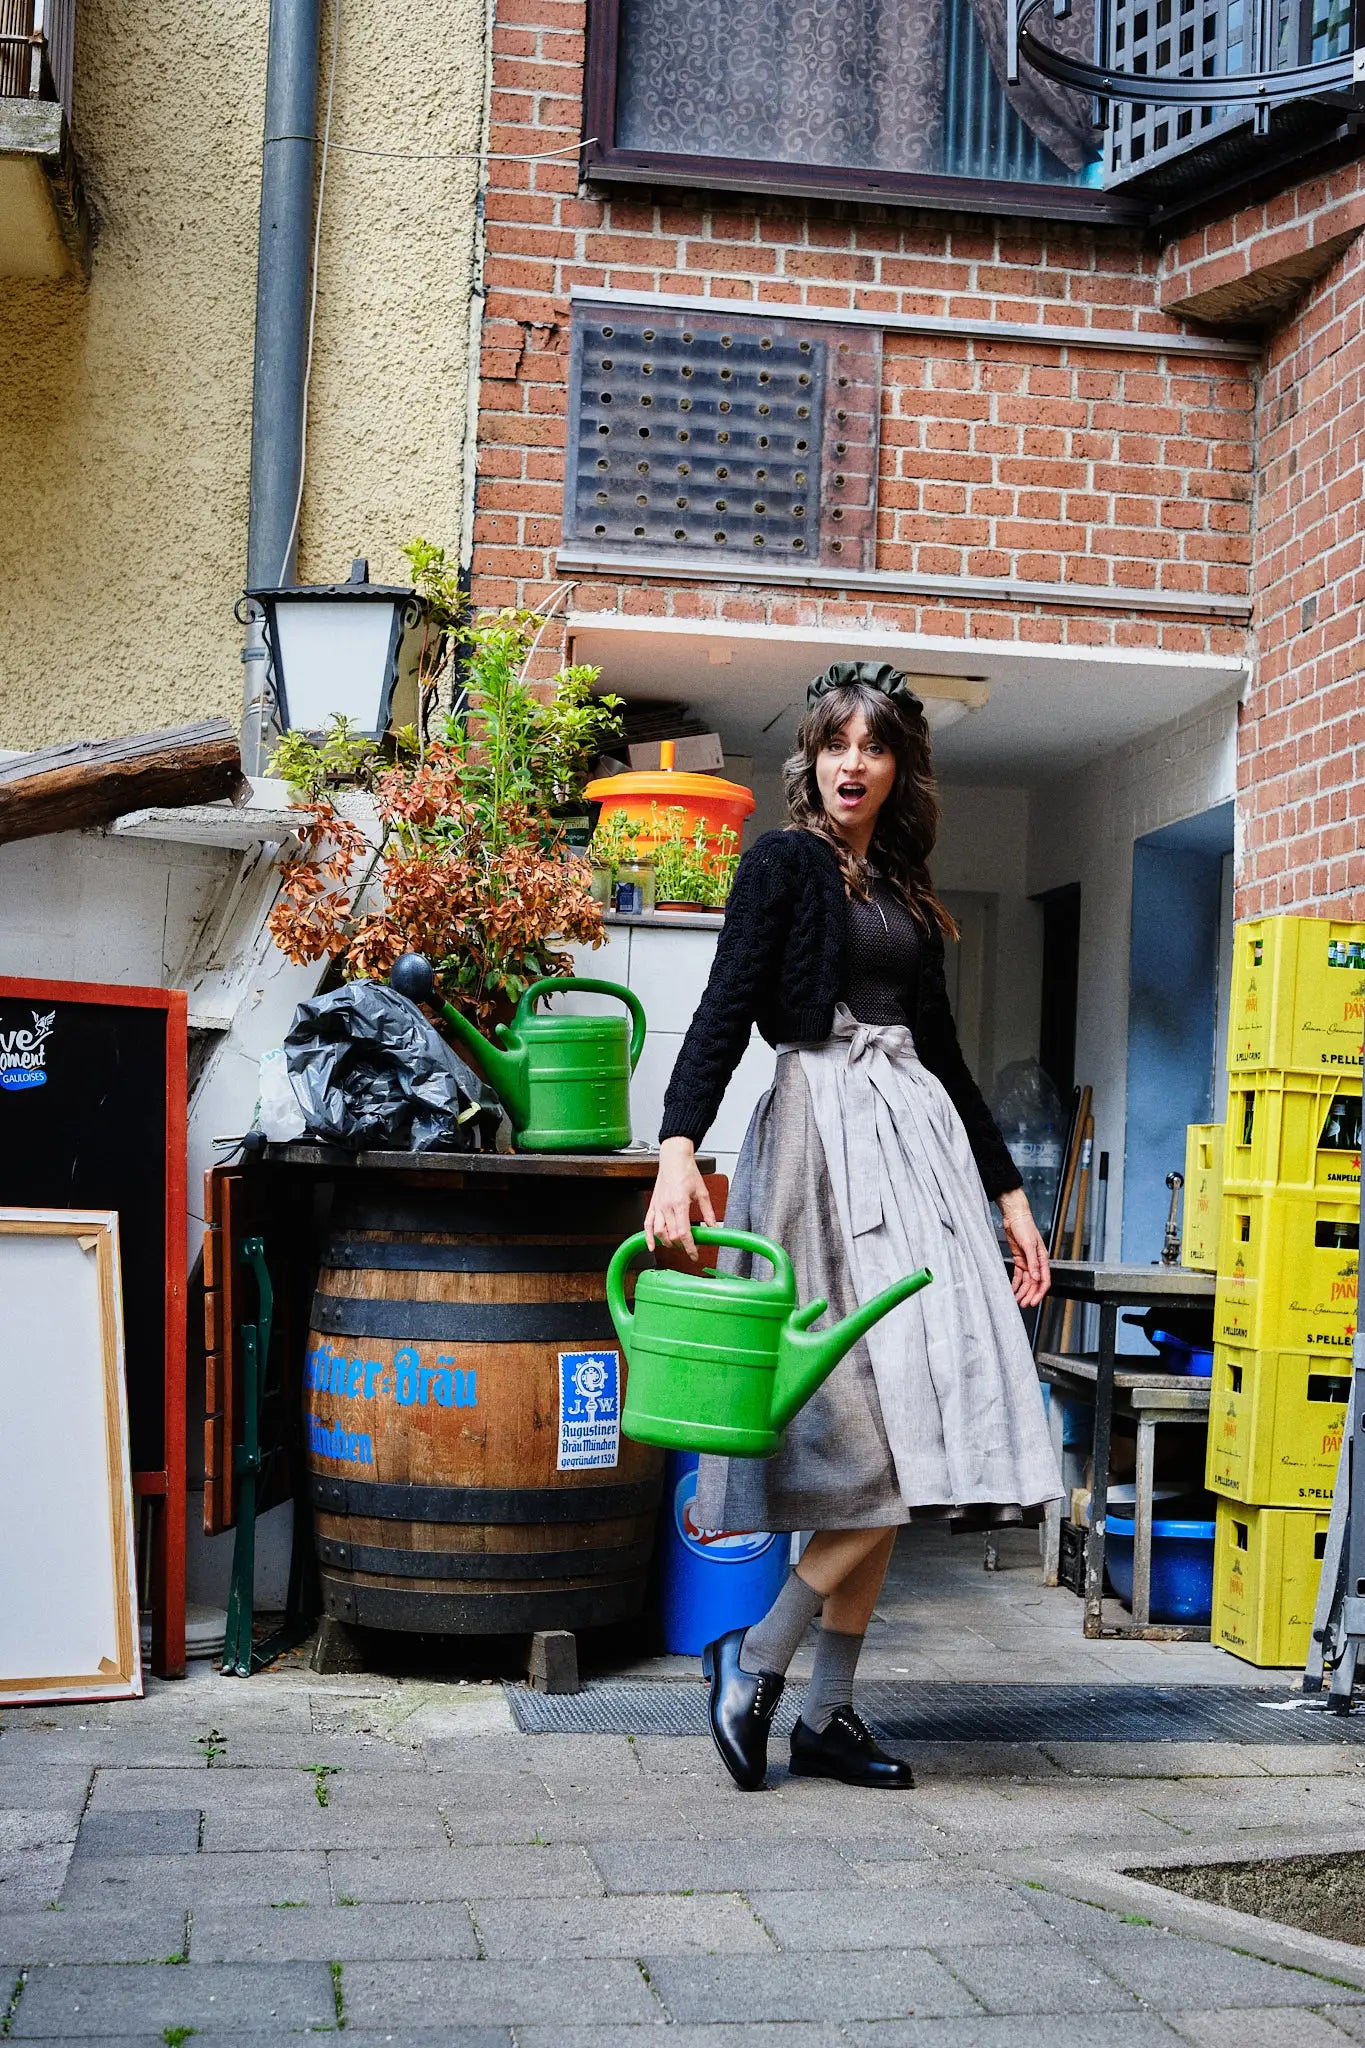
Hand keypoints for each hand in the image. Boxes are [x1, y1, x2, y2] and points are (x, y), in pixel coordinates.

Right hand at [645, 1137, 716, 1258]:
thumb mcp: (702, 1192)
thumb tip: (713, 1227)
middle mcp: (667, 1206)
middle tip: (690, 1247)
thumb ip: (708, 1212)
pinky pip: (647, 1224)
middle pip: (672, 1235)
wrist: (674, 1158)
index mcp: (680, 1203)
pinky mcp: (653, 1204)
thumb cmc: (687, 1171)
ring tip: (676, 1245)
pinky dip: (647, 1236)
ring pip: (659, 1232)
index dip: (689, 1247)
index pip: (684, 1233)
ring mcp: (658, 1206)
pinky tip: (651, 1246)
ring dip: (667, 1242)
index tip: (694, 1255)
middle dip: (681, 1246)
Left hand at [998, 1189, 1050, 1308]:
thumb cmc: (1025, 1226)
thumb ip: (1033, 1262)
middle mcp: (1036, 1262)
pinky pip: (1019, 1275)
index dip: (1039, 1292)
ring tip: (1017, 1300)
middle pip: (1035, 1283)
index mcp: (1042, 1258)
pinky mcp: (1019, 1259)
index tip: (1033, 1301)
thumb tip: (1036, 1277)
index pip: (1044, 1280)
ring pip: (1027, 1281)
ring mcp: (1027, 1261)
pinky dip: (1016, 1283)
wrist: (1014, 1216)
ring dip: (1023, 1291)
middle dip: (1030, 1294)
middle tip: (1023, 1304)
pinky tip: (1013, 1290)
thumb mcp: (1029, 1244)